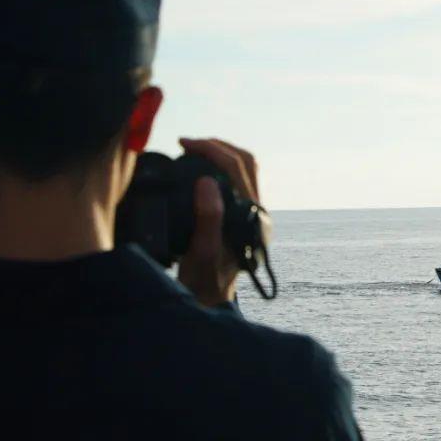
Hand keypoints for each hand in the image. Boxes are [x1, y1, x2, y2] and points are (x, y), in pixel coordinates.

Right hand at [176, 137, 260, 306]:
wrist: (210, 296)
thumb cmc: (205, 278)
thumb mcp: (202, 251)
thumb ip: (208, 218)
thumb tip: (207, 181)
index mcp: (251, 215)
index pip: (237, 167)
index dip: (211, 149)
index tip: (184, 144)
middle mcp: (257, 211)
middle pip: (245, 162)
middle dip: (216, 146)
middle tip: (187, 144)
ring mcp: (251, 212)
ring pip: (243, 169)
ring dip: (219, 154)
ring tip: (191, 151)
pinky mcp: (242, 214)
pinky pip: (236, 180)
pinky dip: (218, 167)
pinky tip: (198, 169)